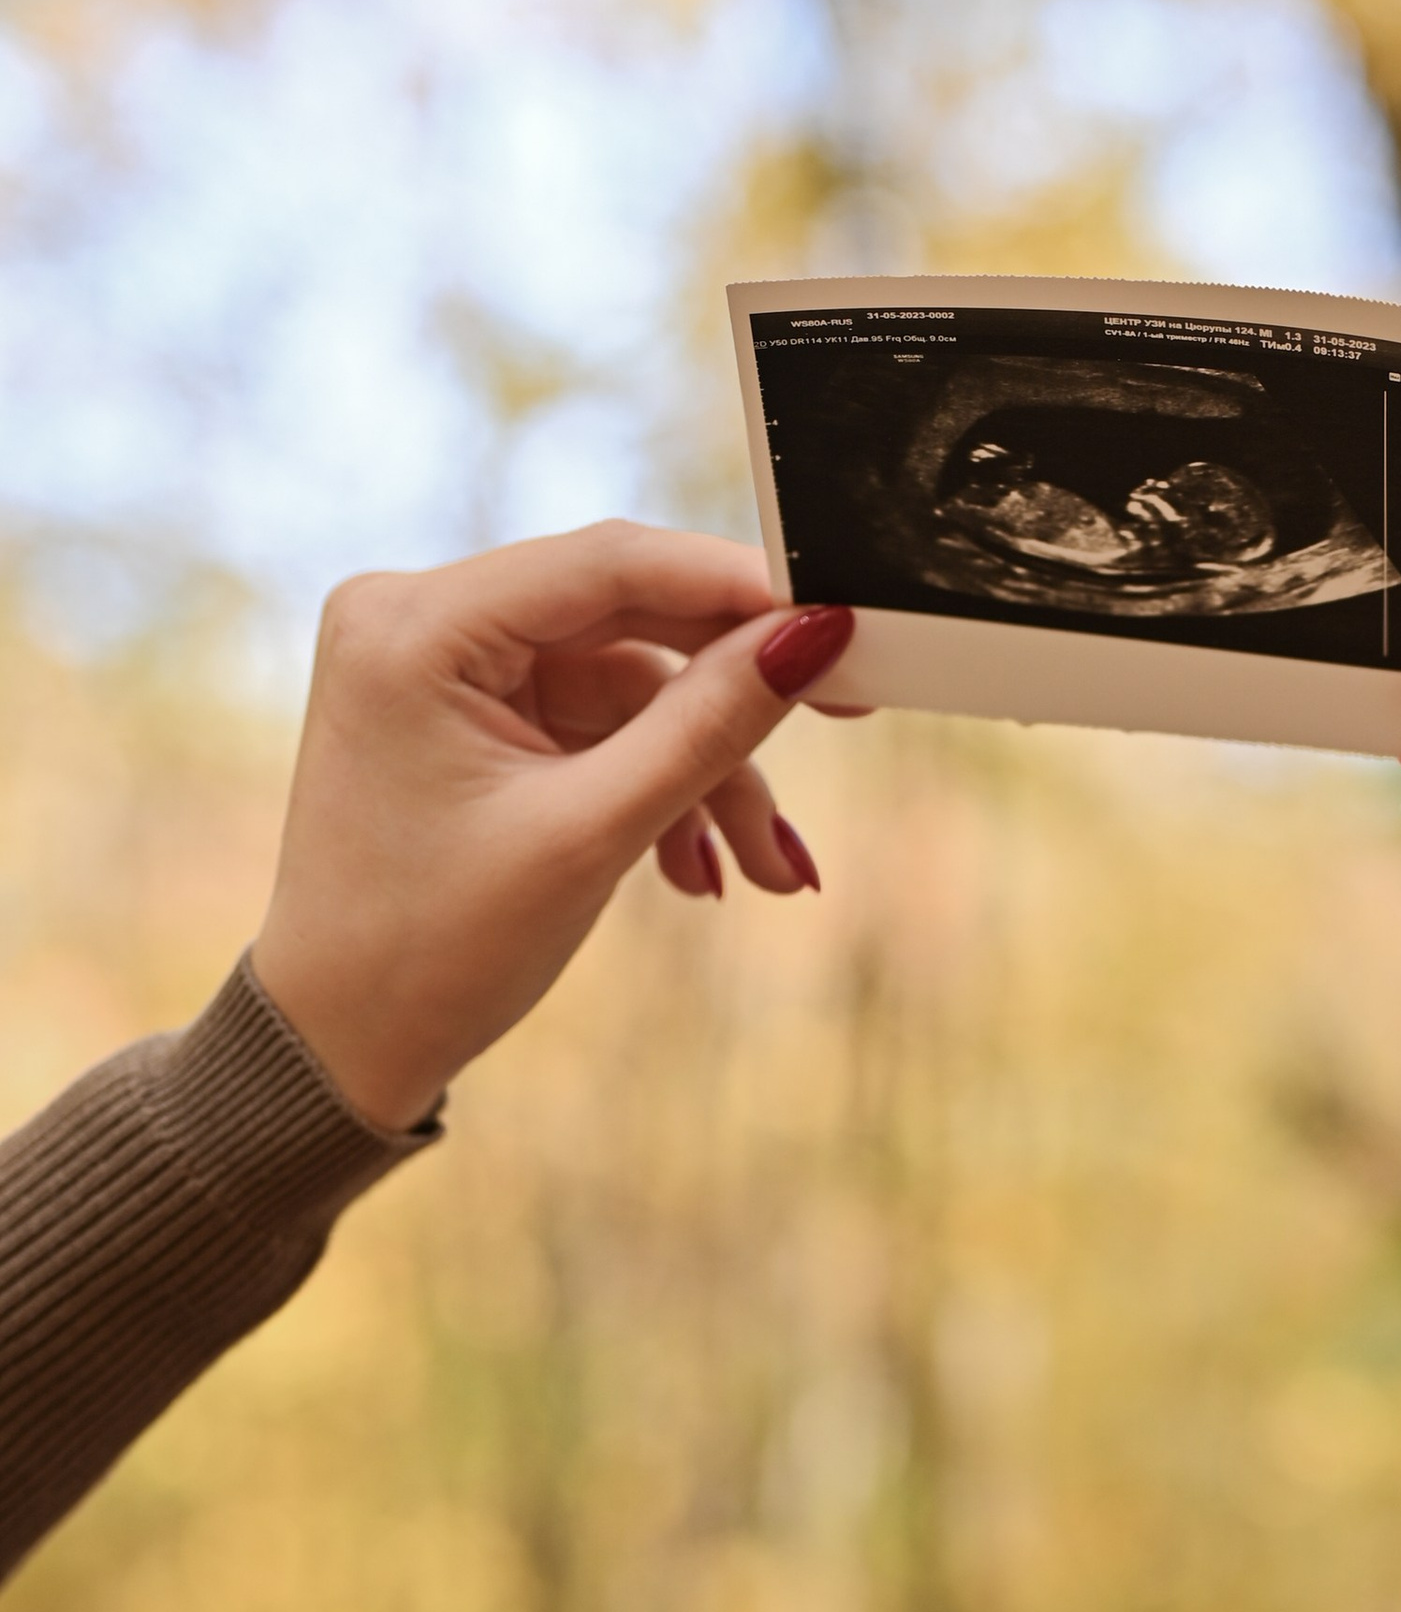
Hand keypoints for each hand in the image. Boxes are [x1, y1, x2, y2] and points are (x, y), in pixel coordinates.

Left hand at [250, 524, 859, 1129]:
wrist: (339, 1047)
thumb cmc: (433, 951)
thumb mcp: (592, 832)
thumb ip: (710, 724)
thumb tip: (816, 635)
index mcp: (414, 626)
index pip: (610, 564)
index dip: (736, 585)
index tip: (839, 618)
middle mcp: (418, 618)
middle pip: (627, 618)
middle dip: (732, 698)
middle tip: (851, 715)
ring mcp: (443, 665)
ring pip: (628, 684)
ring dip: (705, 772)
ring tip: (766, 871)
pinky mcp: (470, 711)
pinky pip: (597, 723)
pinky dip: (656, 786)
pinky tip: (698, 871)